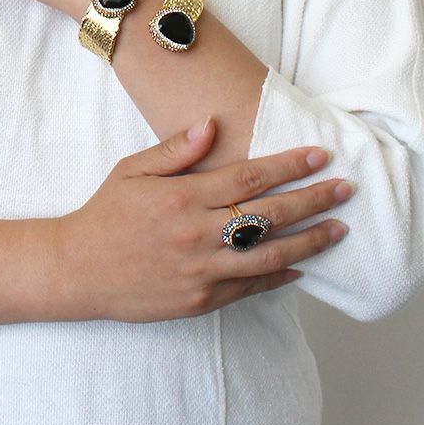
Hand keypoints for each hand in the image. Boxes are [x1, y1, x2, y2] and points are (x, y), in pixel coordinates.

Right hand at [56, 116, 352, 322]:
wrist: (77, 270)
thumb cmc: (106, 214)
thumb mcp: (132, 170)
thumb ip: (176, 150)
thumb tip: (213, 123)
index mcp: (182, 198)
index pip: (249, 177)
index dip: (290, 165)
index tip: (321, 155)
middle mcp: (197, 234)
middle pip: (269, 214)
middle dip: (313, 199)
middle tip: (347, 189)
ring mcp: (200, 271)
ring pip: (268, 255)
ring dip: (309, 241)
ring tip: (339, 229)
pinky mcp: (198, 301)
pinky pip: (248, 289)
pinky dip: (278, 277)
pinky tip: (301, 267)